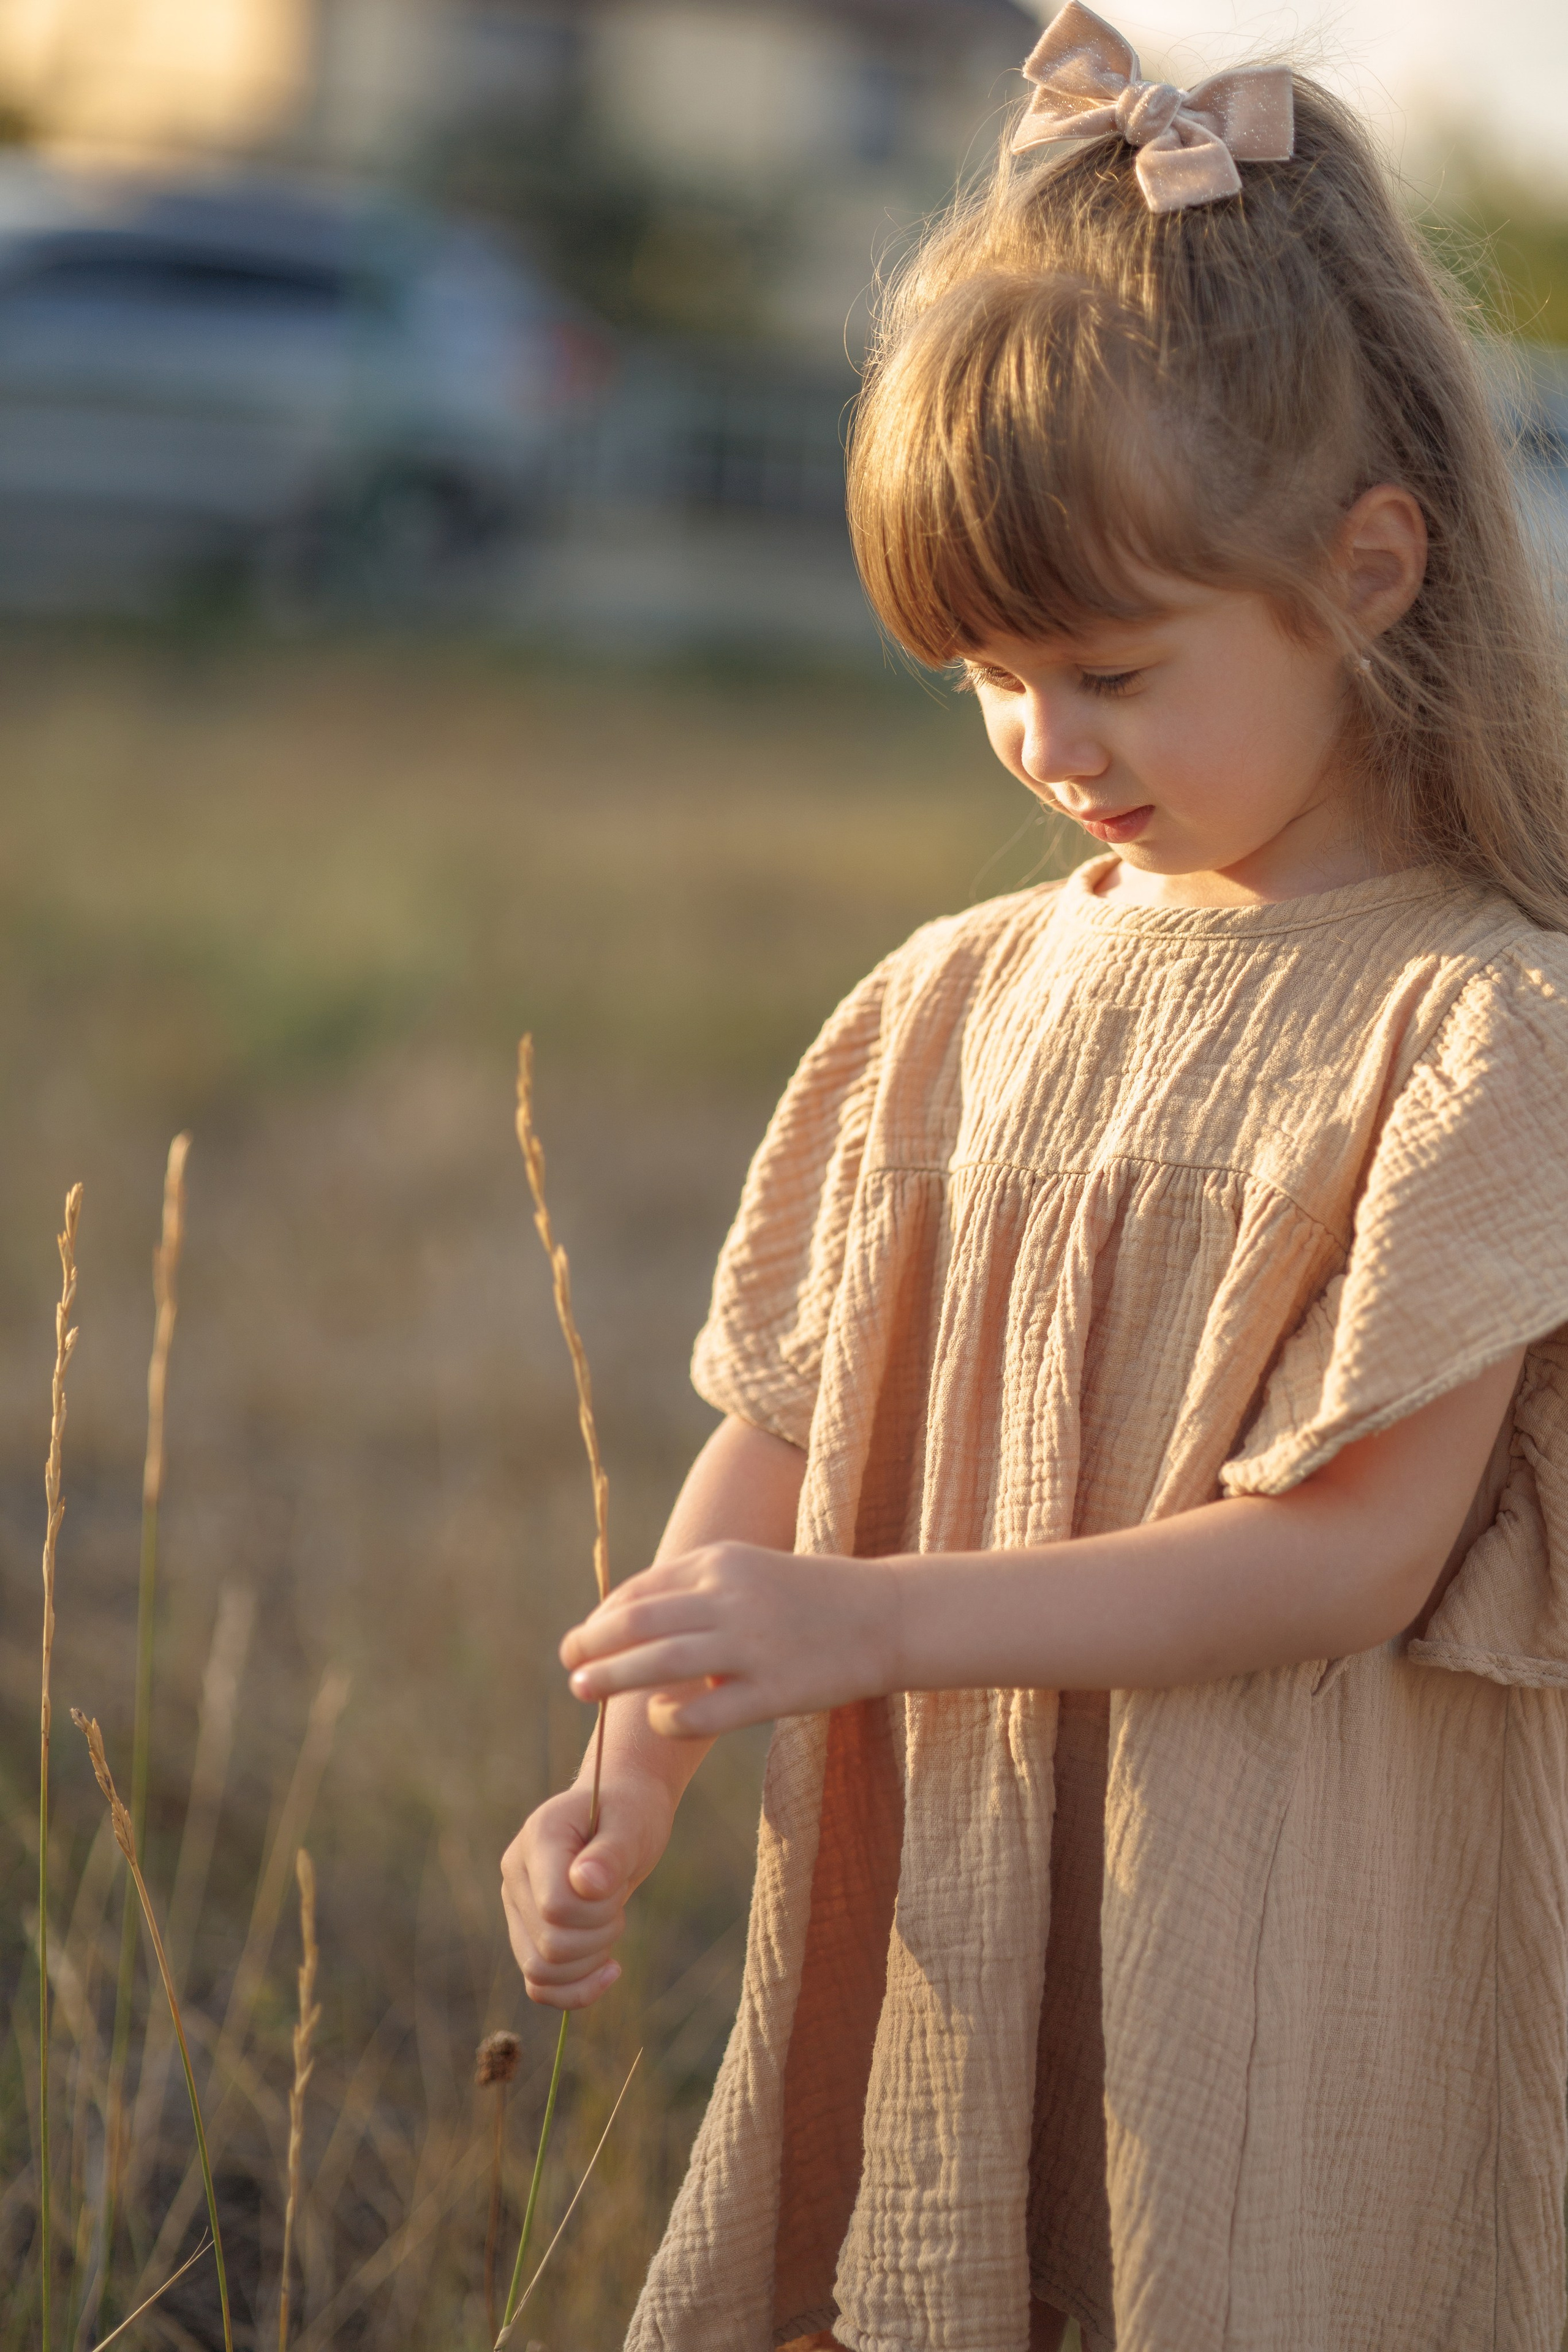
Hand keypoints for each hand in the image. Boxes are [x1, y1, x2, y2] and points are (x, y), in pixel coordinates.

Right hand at [500, 1769, 674, 2008]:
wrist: (621, 1814)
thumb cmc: (629, 1814)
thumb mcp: (632, 1824)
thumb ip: (611, 1853)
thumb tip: (587, 1884)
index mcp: (537, 1839)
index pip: (555, 1906)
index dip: (596, 1911)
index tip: (616, 1883)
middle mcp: (515, 1876)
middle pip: (550, 1946)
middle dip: (600, 1934)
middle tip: (617, 1901)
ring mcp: (517, 1908)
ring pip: (542, 1972)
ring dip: (591, 1961)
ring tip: (611, 1922)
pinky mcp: (527, 1934)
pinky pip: (539, 1985)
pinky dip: (576, 1990)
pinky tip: (609, 1971)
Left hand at [559, 1542, 896, 1736]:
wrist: (885, 1616)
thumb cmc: (808, 1596)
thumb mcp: (748, 1570)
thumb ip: (695, 1589)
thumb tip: (629, 1619)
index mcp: (721, 1562)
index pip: (640, 1590)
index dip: (602, 1617)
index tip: (584, 1641)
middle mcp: (731, 1597)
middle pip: (639, 1622)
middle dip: (593, 1644)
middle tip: (568, 1666)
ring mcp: (753, 1644)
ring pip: (662, 1661)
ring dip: (614, 1677)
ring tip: (584, 1691)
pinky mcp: (775, 1690)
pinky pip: (705, 1711)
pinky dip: (670, 1715)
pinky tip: (659, 1718)